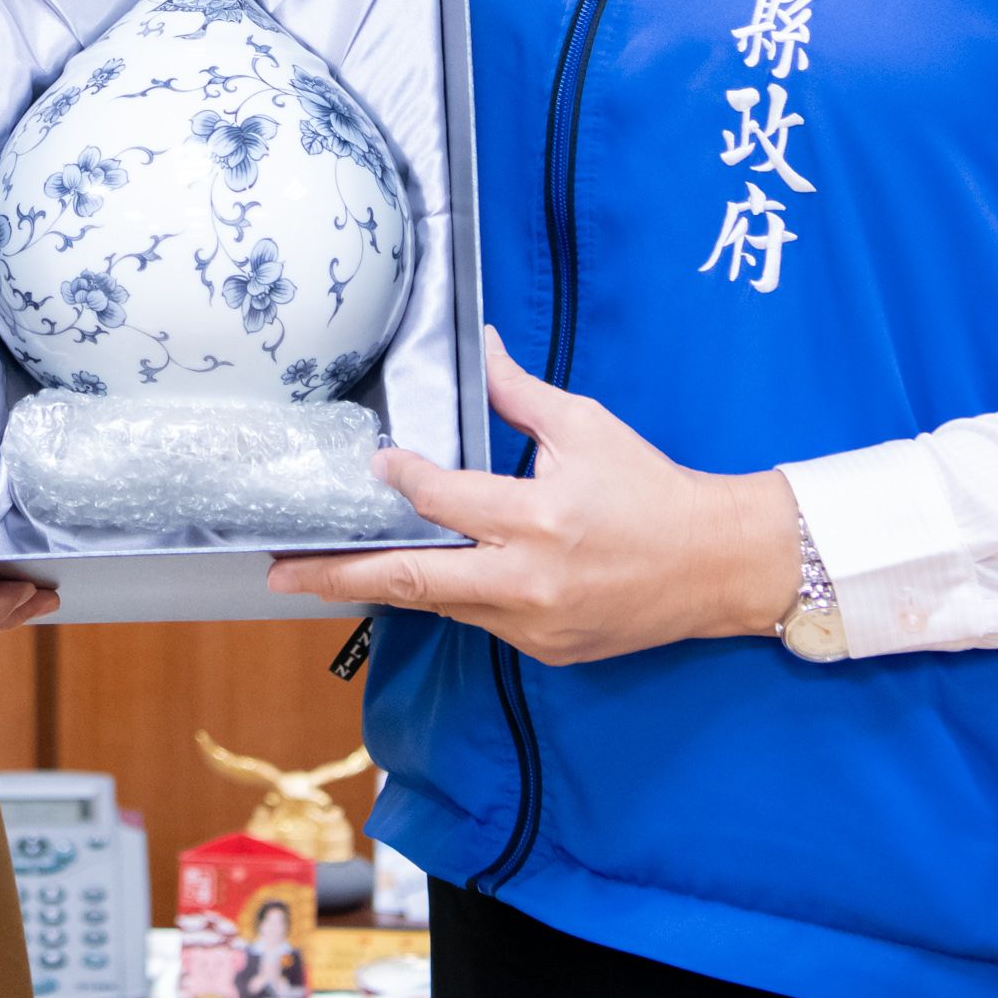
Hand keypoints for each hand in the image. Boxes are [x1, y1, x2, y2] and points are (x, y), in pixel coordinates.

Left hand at [263, 330, 801, 663]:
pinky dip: (446, 598)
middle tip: (281, 569)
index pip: (444, 502)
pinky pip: (479, 622)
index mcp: (540, 520)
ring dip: (386, 586)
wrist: (716, 566)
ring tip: (325, 571)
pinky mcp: (545, 652)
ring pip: (442, 606)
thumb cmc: (653, 489)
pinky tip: (413, 578)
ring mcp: (535, 626)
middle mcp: (529, 582)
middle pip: (413, 581)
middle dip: (340, 574)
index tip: (374, 464)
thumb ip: (519, 394)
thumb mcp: (586, 427)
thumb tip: (476, 345)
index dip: (401, 481)